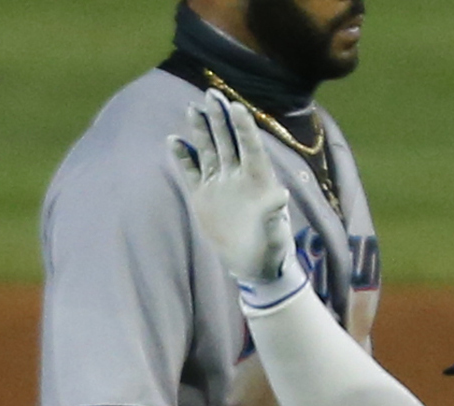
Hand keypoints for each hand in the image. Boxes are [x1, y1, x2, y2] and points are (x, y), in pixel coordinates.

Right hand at [165, 90, 299, 289]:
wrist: (253, 265)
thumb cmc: (271, 249)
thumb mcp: (275, 235)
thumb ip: (274, 215)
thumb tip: (280, 195)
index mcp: (258, 181)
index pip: (250, 148)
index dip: (244, 128)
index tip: (237, 107)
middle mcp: (237, 177)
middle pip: (228, 141)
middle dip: (220, 118)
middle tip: (212, 93)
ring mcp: (219, 184)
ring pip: (209, 150)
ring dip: (202, 130)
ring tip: (193, 108)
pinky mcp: (203, 196)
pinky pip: (191, 171)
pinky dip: (183, 156)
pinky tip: (173, 140)